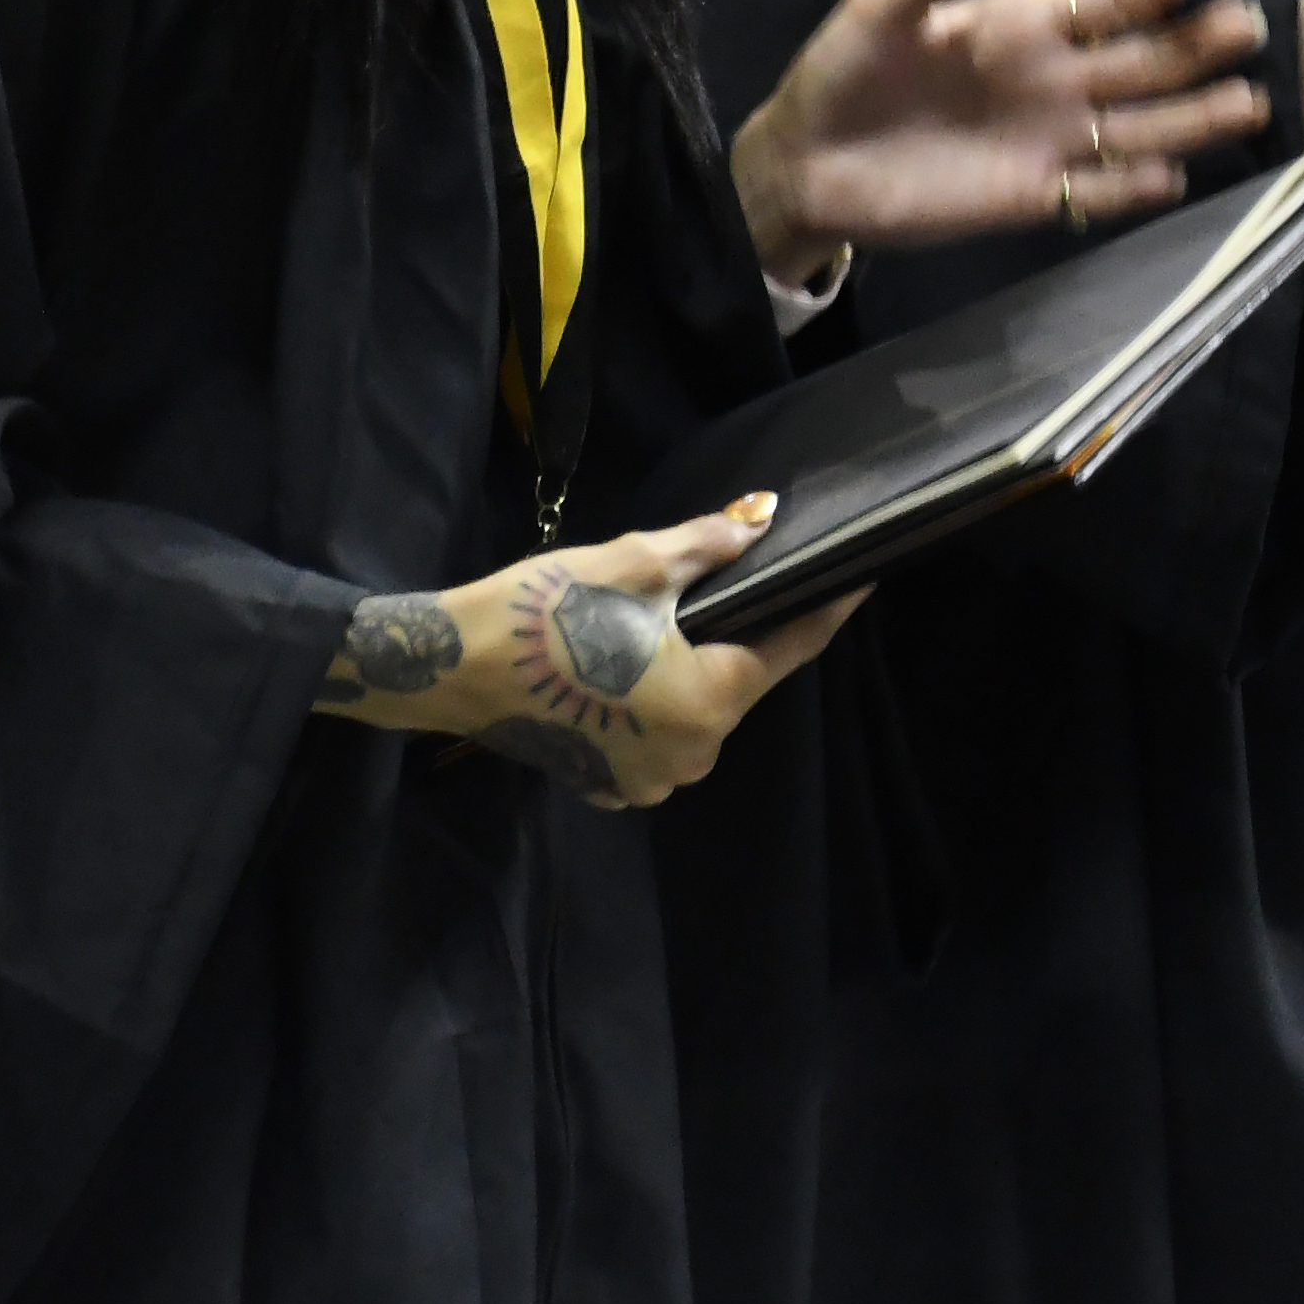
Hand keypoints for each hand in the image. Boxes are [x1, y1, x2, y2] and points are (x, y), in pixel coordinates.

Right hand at [307, 504, 862, 809]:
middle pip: (742, 678)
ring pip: (698, 707)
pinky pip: (656, 733)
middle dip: (744, 631)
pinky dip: (656, 698)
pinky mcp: (606, 783)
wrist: (444, 664)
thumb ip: (711, 545)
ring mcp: (646, 779)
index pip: (793, 646)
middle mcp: (691, 756)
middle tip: (741, 582)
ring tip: (677, 617)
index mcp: (709, 703)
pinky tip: (637, 659)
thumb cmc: (545, 611)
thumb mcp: (636, 564)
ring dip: (694, 665)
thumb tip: (763, 520)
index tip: (860, 576)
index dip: (827, 606)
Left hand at [725, 0, 1273, 270]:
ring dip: (1196, 116)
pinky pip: (1098, 192)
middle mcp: (1056, 77)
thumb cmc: (842, 74)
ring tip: (1252, 103)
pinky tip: (1171, 177)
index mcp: (1024, 23)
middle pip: (1147, 60)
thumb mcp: (881, 6)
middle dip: (1199, 45)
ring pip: (1144, 124)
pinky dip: (1135, 187)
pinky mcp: (1034, 195)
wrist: (807, 164)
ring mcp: (1051, 138)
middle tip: (1249, 27)